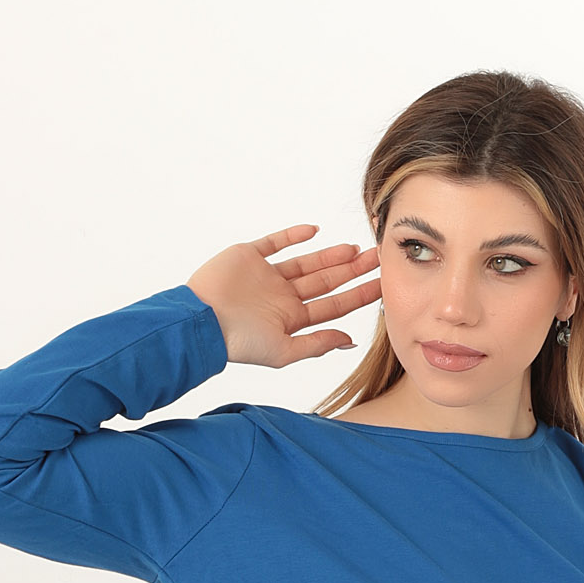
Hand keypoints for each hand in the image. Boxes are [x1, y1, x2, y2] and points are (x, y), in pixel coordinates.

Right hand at [186, 223, 380, 367]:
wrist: (200, 320)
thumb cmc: (238, 342)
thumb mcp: (283, 351)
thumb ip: (316, 344)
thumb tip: (349, 341)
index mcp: (292, 319)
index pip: (334, 305)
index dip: (360, 295)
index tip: (383, 285)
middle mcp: (282, 297)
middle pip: (326, 281)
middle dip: (352, 271)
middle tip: (377, 258)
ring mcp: (266, 275)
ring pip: (306, 262)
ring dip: (330, 255)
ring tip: (354, 249)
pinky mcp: (249, 256)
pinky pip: (275, 242)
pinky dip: (294, 235)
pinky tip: (314, 231)